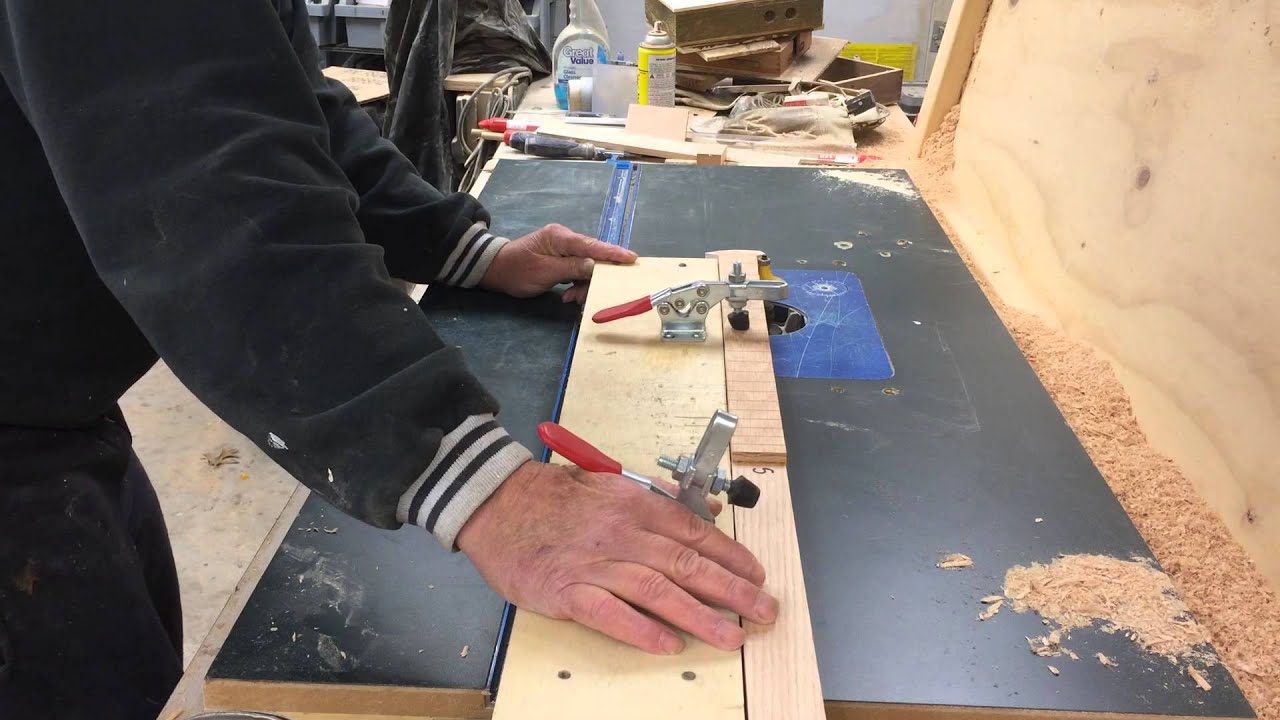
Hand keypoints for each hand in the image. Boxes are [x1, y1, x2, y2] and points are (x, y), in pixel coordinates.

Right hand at [457, 461, 778, 653]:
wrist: (497, 503)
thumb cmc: (555, 497)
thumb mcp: (611, 484)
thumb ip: (659, 500)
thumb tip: (707, 511)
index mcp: (635, 504)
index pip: (695, 533)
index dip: (732, 557)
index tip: (757, 576)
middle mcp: (622, 533)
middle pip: (687, 564)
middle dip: (732, 591)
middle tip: (764, 612)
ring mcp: (594, 563)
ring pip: (657, 591)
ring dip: (700, 616)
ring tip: (732, 637)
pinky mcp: (566, 590)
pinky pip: (609, 613)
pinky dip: (640, 629)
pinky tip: (668, 644)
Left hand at [479, 224, 637, 303]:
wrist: (495, 270)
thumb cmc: (517, 270)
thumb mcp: (545, 272)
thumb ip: (572, 268)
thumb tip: (595, 266)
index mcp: (560, 237)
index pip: (592, 245)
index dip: (613, 253)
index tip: (631, 258)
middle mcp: (564, 239)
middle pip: (592, 256)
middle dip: (593, 277)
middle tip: (585, 296)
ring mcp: (562, 247)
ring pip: (585, 266)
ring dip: (582, 284)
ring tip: (571, 298)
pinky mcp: (560, 257)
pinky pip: (576, 269)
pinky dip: (575, 283)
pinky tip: (568, 294)